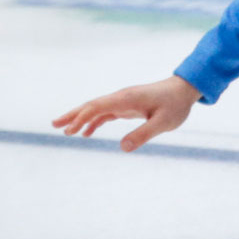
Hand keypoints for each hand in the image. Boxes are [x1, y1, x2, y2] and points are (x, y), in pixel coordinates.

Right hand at [53, 76, 201, 151]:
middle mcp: (121, 98)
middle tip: (54, 125)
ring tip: (64, 131)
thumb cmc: (176, 105)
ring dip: (80, 118)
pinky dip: (94, 121)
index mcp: (127, 99)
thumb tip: (122, 148)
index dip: (82, 117)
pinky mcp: (128, 105)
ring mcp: (123, 101)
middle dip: (73, 115)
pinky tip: (87, 133)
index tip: (70, 130)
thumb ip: (143, 134)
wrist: (184, 90)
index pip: (98, 106)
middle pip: (92, 105)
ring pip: (97, 109)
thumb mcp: (163, 123)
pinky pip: (106, 113)